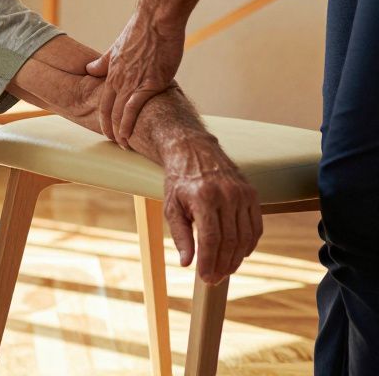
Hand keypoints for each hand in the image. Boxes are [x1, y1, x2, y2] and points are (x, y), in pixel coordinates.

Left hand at [87, 10, 183, 147]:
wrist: (157, 20)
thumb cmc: (141, 31)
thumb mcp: (117, 47)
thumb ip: (103, 62)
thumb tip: (88, 69)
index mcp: (112, 72)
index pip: (104, 102)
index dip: (104, 119)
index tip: (107, 132)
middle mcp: (120, 79)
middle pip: (110, 111)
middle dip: (111, 130)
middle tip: (115, 143)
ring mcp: (134, 81)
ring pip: (120, 113)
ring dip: (120, 131)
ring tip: (123, 145)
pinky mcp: (151, 82)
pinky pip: (135, 108)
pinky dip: (130, 123)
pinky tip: (130, 136)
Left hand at [163, 160, 262, 283]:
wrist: (194, 151)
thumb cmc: (180, 181)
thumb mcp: (172, 207)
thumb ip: (180, 235)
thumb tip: (186, 263)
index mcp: (204, 197)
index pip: (211, 238)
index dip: (210, 261)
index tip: (206, 277)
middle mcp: (226, 195)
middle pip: (230, 240)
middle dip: (223, 264)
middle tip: (215, 278)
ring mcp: (242, 194)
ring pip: (245, 236)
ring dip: (237, 258)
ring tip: (226, 270)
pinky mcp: (252, 194)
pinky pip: (256, 226)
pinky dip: (250, 244)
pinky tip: (240, 254)